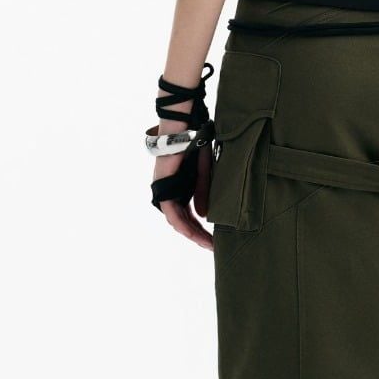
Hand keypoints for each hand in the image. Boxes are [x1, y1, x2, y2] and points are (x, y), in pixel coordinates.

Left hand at [150, 102, 214, 252]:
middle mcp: (173, 194)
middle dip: (199, 236)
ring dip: (192, 234)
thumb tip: (204, 215)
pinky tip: (193, 233)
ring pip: (178, 221)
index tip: (215, 239)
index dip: (203, 229)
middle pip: (185, 222)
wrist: (182, 132)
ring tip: (207, 243)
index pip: (191, 216)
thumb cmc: (194, 146)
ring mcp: (166, 193)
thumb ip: (205, 192)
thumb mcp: (206, 173)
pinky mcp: (163, 190)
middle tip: (213, 247)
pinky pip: (172, 214)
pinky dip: (183, 225)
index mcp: (183, 189)